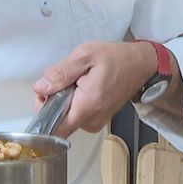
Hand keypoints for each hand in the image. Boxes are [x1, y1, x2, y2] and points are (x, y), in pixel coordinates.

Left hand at [33, 41, 155, 136]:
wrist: (141, 64)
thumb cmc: (117, 58)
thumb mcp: (85, 55)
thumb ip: (61, 73)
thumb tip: (41, 87)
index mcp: (87, 106)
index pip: (54, 127)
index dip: (43, 110)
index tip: (46, 93)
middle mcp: (91, 120)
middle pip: (57, 120)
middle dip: (53, 100)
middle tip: (65, 80)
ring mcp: (95, 122)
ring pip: (65, 117)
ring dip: (64, 100)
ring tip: (78, 81)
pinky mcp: (97, 120)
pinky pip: (75, 115)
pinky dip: (74, 102)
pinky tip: (83, 87)